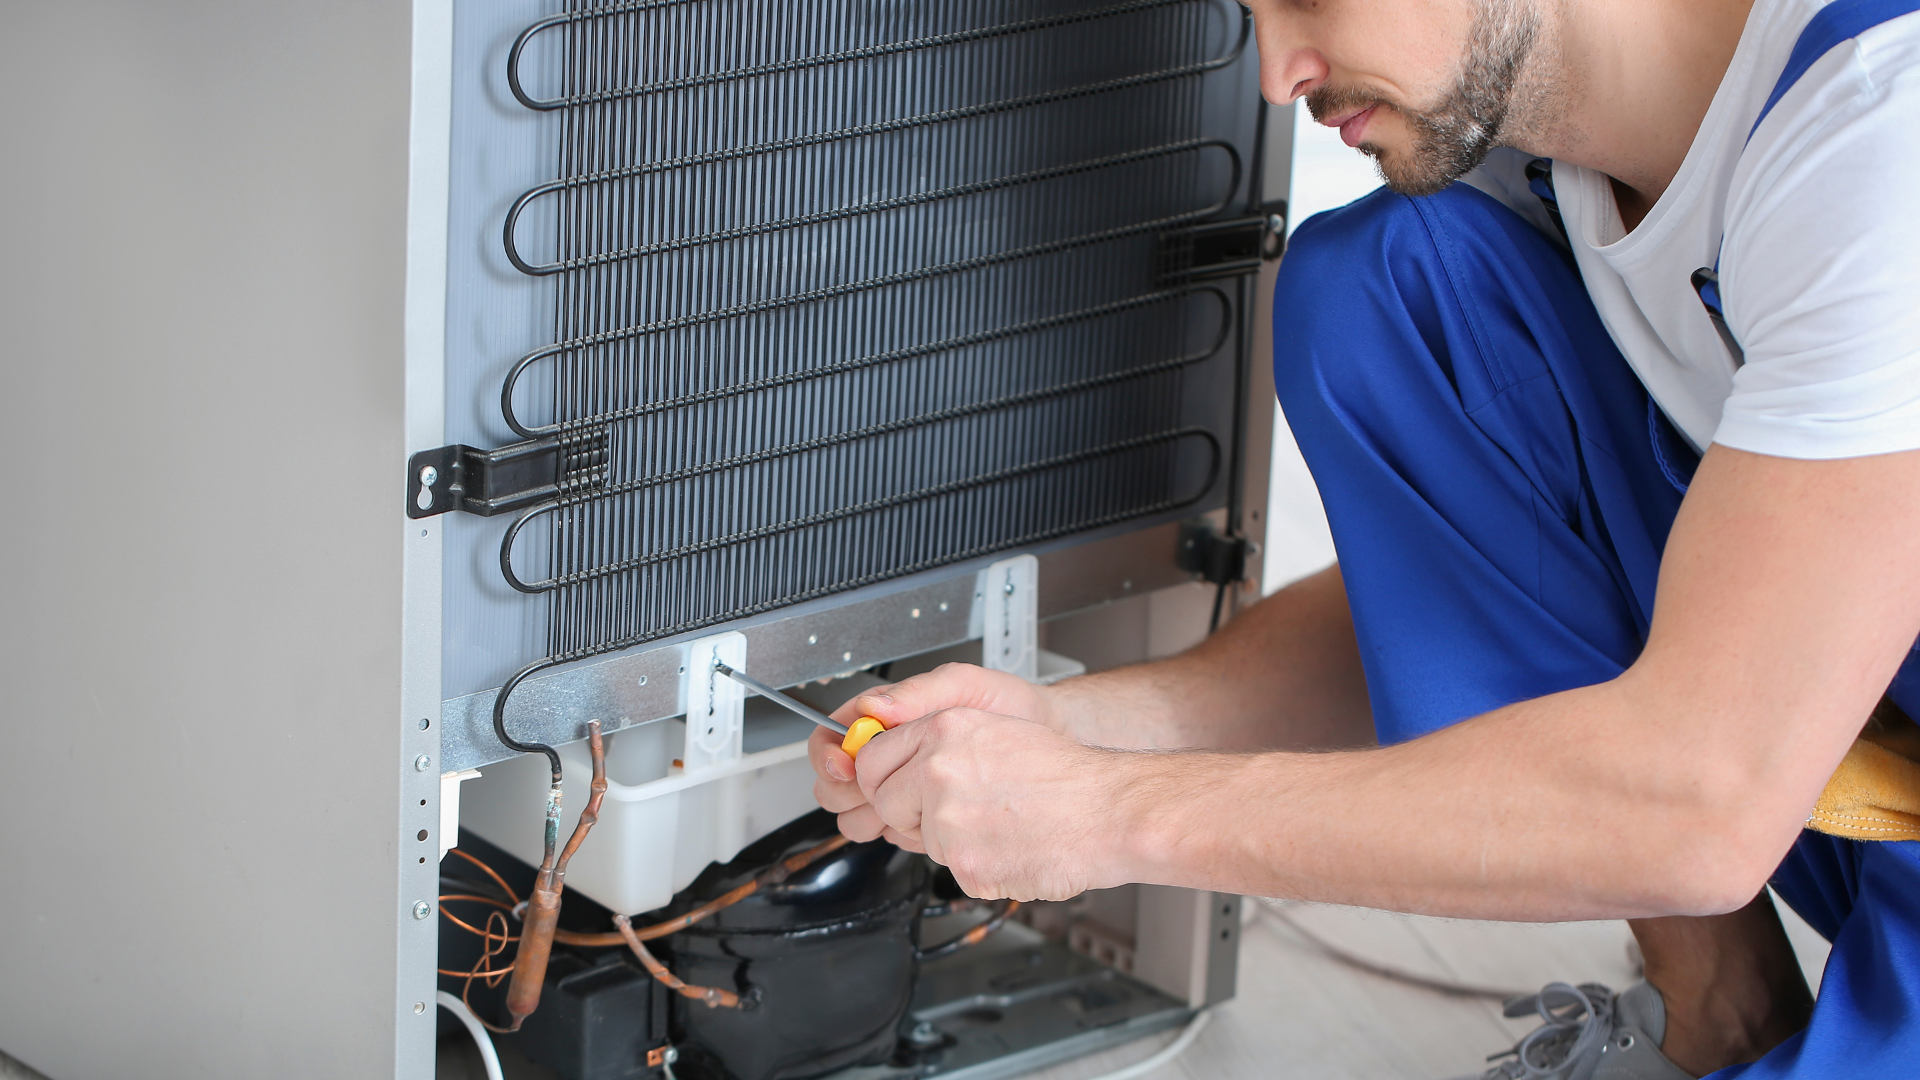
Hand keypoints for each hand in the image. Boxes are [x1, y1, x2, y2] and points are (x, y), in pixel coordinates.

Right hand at [809, 662, 1057, 829]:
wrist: (1046, 737)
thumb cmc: (1007, 705)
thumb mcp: (963, 686)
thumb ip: (917, 693)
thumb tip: (873, 707)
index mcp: (885, 719)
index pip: (830, 738)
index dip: (828, 755)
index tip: (844, 766)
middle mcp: (888, 755)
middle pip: (834, 784)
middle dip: (848, 792)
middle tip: (878, 790)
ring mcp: (903, 788)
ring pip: (856, 815)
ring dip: (873, 816)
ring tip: (909, 804)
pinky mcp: (921, 816)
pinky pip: (891, 833)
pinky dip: (903, 831)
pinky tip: (930, 820)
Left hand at [853, 706, 1138, 899]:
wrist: (1110, 811)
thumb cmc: (1066, 776)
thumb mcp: (995, 730)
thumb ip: (938, 743)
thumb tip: (895, 764)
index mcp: (945, 729)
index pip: (871, 759)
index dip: (882, 779)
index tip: (894, 787)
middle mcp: (939, 769)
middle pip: (883, 803)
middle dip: (909, 814)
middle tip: (956, 811)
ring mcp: (948, 819)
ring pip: (919, 839)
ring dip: (951, 840)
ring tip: (1000, 824)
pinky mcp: (963, 863)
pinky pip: (951, 869)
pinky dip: (979, 865)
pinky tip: (1011, 845)